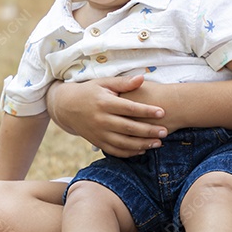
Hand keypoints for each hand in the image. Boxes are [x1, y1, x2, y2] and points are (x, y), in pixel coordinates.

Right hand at [47, 76, 166, 157]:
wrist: (66, 107)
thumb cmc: (89, 91)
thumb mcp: (104, 83)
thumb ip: (123, 83)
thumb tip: (142, 78)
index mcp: (104, 103)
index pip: (129, 108)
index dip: (147, 111)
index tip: (162, 112)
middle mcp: (101, 120)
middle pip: (129, 128)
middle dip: (149, 131)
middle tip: (165, 131)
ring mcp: (98, 133)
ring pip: (123, 143)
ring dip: (142, 144)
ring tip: (158, 143)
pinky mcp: (97, 142)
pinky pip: (115, 151)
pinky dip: (130, 153)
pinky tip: (142, 150)